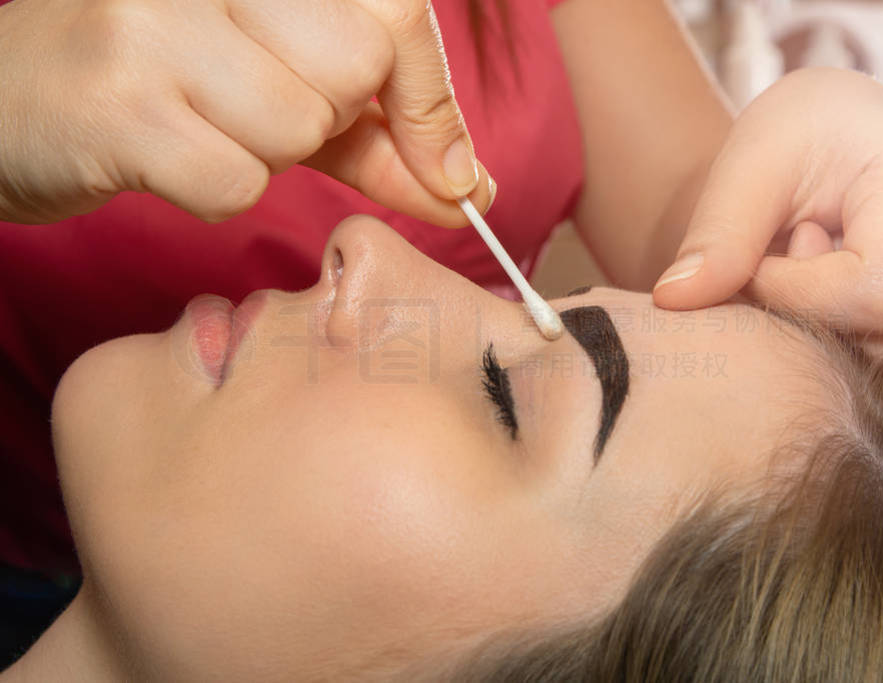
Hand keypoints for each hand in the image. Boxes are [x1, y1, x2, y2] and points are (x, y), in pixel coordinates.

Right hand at [0, 0, 492, 225]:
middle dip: (330, 120)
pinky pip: (238, 181)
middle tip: (257, 112)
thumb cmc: (158, 93)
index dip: (432, 101)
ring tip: (199, 127)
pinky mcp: (121, 98)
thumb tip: (470, 190)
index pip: (394, 13)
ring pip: (300, 127)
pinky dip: (217, 191)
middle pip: (355, 68)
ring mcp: (157, 23)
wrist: (9, 104)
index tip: (453, 173)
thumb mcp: (279, 95)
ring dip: (267, 155)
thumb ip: (377, 134)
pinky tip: (166, 159)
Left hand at [652, 68, 882, 383]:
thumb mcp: (747, 170)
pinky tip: (831, 297)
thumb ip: (716, 239)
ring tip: (810, 272)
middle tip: (783, 262)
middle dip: (813, 320)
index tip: (758, 262)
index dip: (797, 297)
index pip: (875, 296)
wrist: (837, 129)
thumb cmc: (793, 137)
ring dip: (834, 335)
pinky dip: (857, 346)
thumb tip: (672, 301)